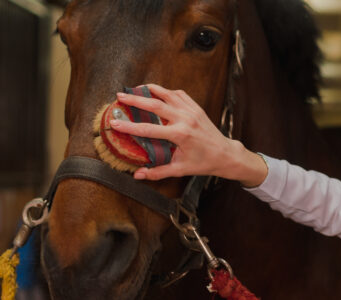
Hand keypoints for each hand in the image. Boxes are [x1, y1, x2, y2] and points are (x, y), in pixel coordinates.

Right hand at [109, 84, 267, 186]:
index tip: (114, 122)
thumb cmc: (203, 163)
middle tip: (119, 96)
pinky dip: (165, 91)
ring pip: (167, 93)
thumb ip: (157, 172)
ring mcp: (191, 110)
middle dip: (135, 99)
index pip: (148, 129)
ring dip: (149, 90)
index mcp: (180, 135)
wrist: (225, 154)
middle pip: (155, 104)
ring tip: (134, 89)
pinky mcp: (196, 107)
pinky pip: (178, 94)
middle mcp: (185, 119)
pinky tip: (155, 92)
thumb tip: (137, 175)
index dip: (129, 126)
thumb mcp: (179, 170)